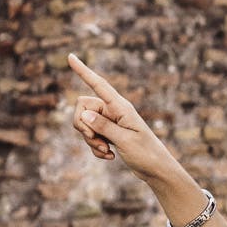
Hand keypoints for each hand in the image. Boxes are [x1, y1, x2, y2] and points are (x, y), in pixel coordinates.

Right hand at [67, 53, 187, 186]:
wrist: (157, 170)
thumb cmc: (146, 154)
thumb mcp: (125, 140)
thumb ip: (103, 126)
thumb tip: (84, 114)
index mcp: (120, 107)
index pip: (98, 84)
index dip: (83, 71)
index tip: (70, 56)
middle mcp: (113, 110)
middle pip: (82, 108)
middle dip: (83, 127)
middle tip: (98, 141)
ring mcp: (110, 122)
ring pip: (84, 124)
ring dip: (91, 141)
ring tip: (108, 151)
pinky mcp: (108, 133)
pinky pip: (90, 137)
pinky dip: (96, 148)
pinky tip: (110, 156)